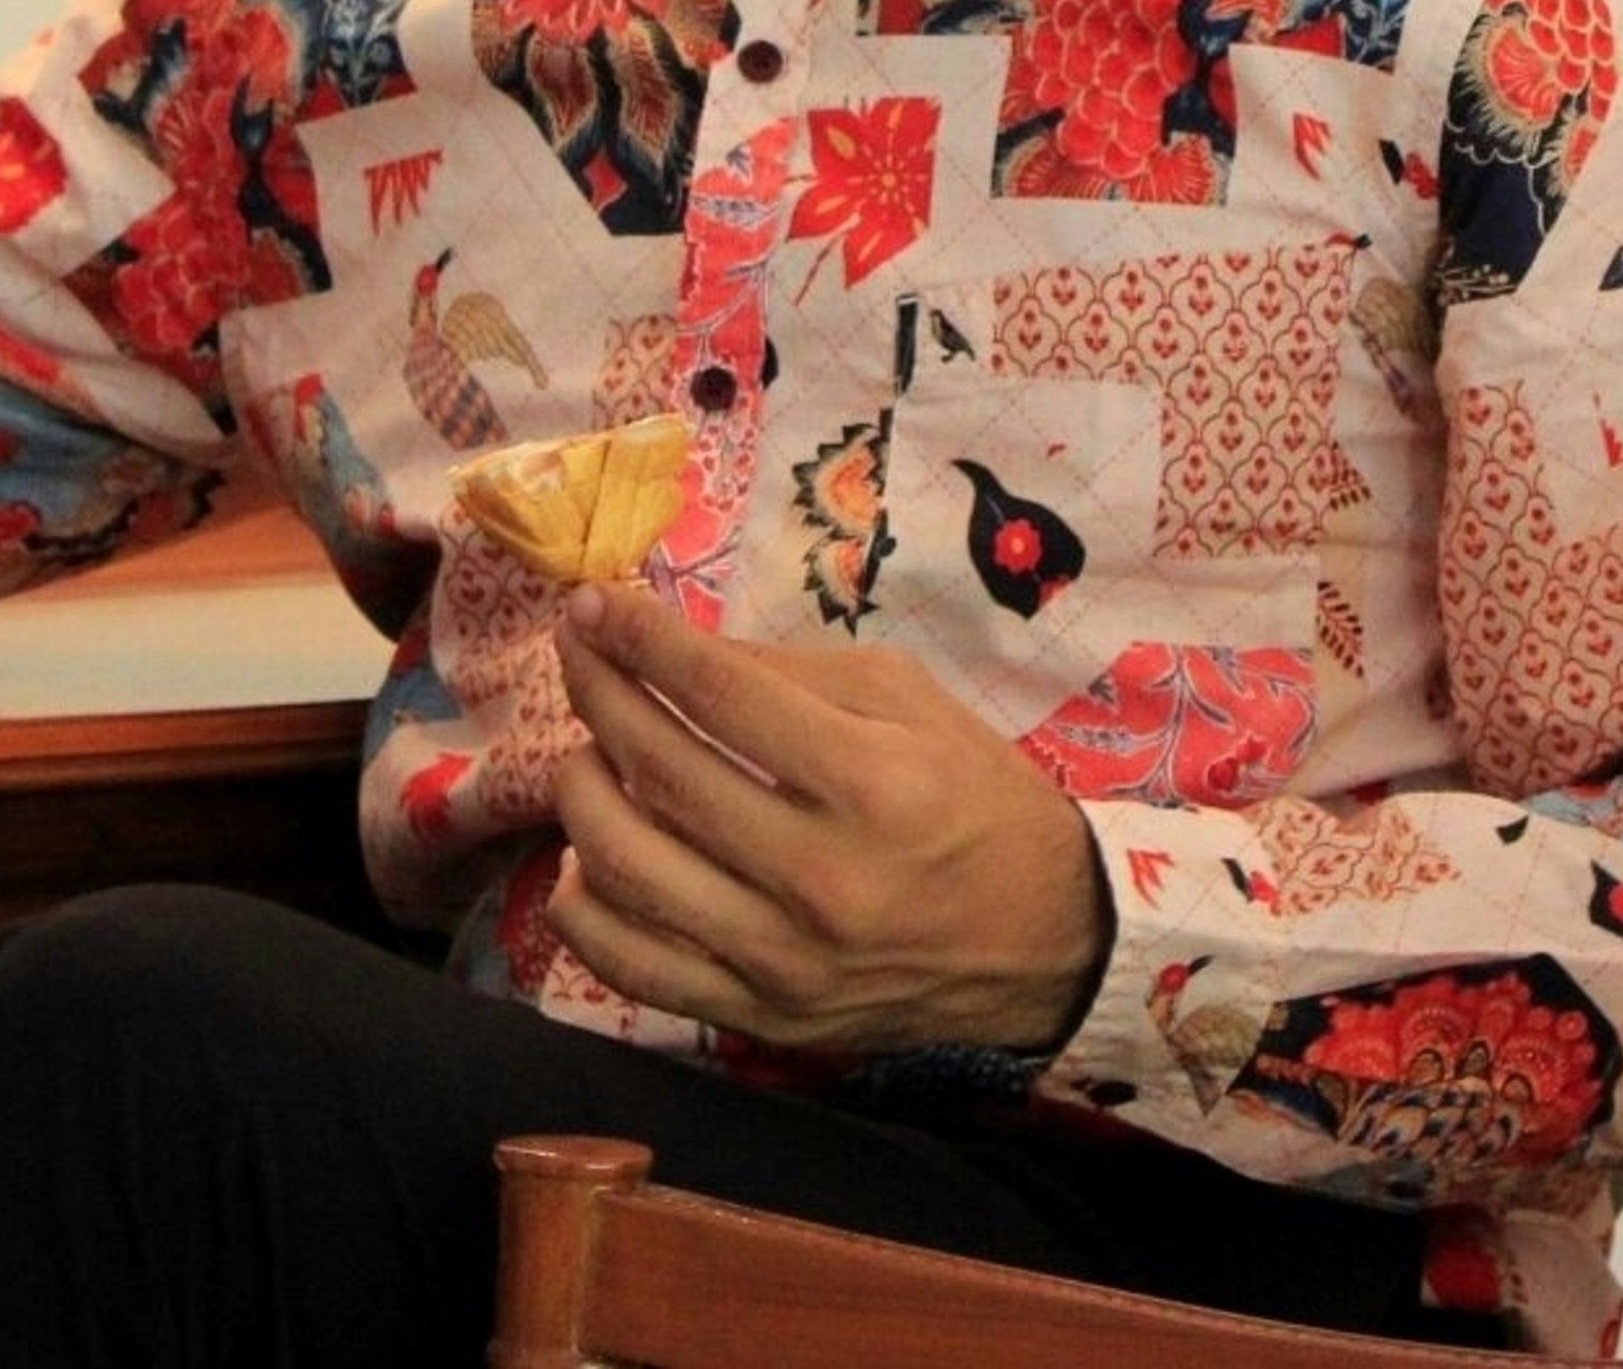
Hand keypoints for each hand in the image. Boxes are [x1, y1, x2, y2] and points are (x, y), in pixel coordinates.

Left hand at [547, 584, 1114, 1054]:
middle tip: (575, 653)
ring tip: (589, 755)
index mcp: (872, 783)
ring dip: (580, 794)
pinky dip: (584, 906)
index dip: (641, 638)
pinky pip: (631, 965)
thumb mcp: (914, 703)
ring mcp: (783, 961)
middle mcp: (821, 877)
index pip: (720, 695)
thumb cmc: (979, 801)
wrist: (1047, 943)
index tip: (593, 604)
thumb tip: (672, 648)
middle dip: (597, 694)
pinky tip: (588, 859)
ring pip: (625, 870)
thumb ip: (792, 671)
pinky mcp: (761, 1017)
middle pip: (661, 772)